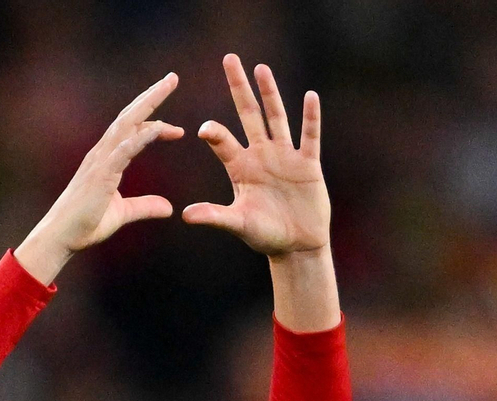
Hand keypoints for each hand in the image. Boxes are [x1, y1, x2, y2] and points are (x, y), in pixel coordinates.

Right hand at [16, 73, 183, 282]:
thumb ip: (145, 207)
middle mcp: (102, 153)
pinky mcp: (101, 174)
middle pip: (130, 117)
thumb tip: (169, 208)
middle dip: (151, 96)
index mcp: (107, 160)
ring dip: (148, 102)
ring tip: (167, 84)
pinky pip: (124, 150)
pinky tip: (159, 126)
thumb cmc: (84, 225)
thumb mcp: (122, 213)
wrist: (60, 238)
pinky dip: (142, 136)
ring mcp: (101, 161)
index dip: (154, 125)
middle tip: (172, 77)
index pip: (132, 132)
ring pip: (127, 123)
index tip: (176, 130)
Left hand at [183, 55, 329, 258]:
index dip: (214, 133)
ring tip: (261, 69)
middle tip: (229, 59)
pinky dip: (310, 118)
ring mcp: (285, 156)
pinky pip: (310, 136)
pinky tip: (310, 96)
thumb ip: (214, 216)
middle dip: (239, 88)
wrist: (296, 245)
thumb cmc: (264, 234)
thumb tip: (186, 215)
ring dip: (270, 93)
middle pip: (248, 114)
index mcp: (239, 168)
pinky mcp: (308, 164)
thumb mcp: (238, 224)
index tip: (203, 129)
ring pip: (276, 118)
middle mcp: (260, 155)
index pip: (223, 142)